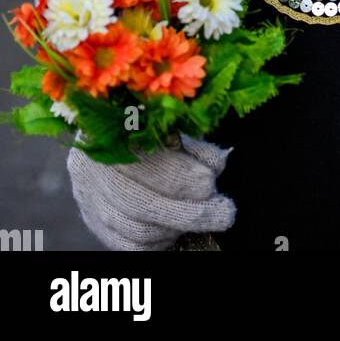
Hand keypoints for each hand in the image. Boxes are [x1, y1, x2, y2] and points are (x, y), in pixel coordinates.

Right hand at [67, 132, 235, 250]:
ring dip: (174, 227)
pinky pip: (125, 244)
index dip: (179, 176)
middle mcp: (90, 166)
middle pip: (139, 202)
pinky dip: (155, 242)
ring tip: (203, 218)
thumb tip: (217, 163)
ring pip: (133, 227)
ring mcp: (87, 196)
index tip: (210, 182)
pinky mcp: (91, 219)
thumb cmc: (146, 126)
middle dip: (188, 212)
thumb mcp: (168, 125)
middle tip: (224, 213)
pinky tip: (175, 231)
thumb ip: (190, 145)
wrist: (107, 133)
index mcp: (106, 130)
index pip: (142, 162)